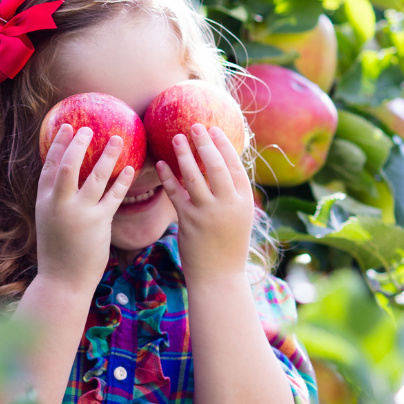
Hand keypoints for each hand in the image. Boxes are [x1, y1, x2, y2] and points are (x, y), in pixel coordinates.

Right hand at [35, 124, 133, 291]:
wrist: (62, 281)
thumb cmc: (57, 252)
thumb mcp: (49, 222)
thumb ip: (56, 201)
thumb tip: (68, 183)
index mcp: (44, 202)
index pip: (49, 166)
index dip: (58, 145)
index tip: (67, 128)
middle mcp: (59, 204)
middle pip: (68, 165)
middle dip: (78, 144)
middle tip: (90, 128)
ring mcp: (79, 213)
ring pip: (95, 176)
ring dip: (107, 155)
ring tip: (118, 139)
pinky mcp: (98, 223)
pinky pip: (114, 196)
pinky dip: (123, 180)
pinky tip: (130, 168)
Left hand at [156, 124, 253, 283]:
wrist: (219, 277)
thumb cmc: (228, 247)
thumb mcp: (239, 220)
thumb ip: (232, 196)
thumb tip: (223, 171)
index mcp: (243, 202)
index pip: (235, 167)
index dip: (224, 146)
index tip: (214, 130)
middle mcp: (228, 205)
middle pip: (217, 167)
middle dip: (205, 143)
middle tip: (194, 125)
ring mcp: (208, 213)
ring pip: (195, 177)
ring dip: (184, 155)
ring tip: (176, 137)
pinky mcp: (189, 221)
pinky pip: (176, 193)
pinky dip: (168, 177)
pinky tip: (161, 164)